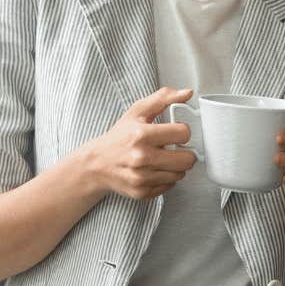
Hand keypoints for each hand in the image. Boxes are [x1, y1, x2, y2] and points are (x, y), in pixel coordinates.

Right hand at [78, 87, 196, 199]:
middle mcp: (141, 157)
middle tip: (176, 149)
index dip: (183, 132)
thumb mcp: (137, 112)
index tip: (176, 133)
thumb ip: (163, 98)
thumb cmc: (119, 137)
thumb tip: (187, 93)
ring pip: (180, 174)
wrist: (96, 164)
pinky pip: (169, 186)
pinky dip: (166, 178)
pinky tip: (155, 170)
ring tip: (163, 159)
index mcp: (141, 134)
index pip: (183, 133)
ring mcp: (142, 177)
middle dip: (185, 153)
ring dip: (176, 166)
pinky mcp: (142, 191)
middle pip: (187, 159)